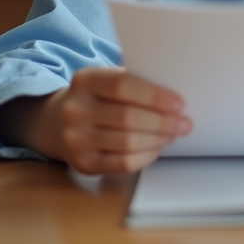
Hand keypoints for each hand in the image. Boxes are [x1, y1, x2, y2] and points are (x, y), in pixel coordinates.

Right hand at [0, 67, 190, 173]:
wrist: (58, 122)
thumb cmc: (97, 98)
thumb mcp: (105, 80)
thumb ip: (133, 83)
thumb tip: (174, 99)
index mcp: (85, 80)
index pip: (122, 85)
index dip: (154, 96)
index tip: (179, 103)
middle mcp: (75, 109)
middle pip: (128, 117)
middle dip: (163, 122)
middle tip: (185, 123)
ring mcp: (76, 139)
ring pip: (127, 143)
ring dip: (158, 140)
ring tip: (173, 134)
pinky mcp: (83, 163)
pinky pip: (123, 163)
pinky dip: (146, 156)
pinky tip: (156, 148)